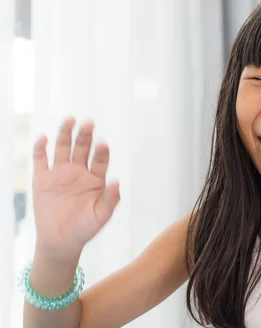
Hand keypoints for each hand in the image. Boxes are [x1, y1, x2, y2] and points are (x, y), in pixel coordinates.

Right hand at [32, 117, 119, 257]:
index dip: (101, 152)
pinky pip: (40, 160)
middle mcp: (78, 172)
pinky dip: (40, 149)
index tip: (103, 144)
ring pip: (63, 149)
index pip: (100, 160)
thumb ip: (111, 199)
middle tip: (89, 123)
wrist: (61, 241)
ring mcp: (60, 174)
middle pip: (82, 149)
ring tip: (70, 120)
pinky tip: (43, 138)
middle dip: (85, 136)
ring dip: (65, 134)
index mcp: (95, 179)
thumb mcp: (101, 216)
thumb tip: (118, 182)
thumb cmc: (84, 229)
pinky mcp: (42, 179)